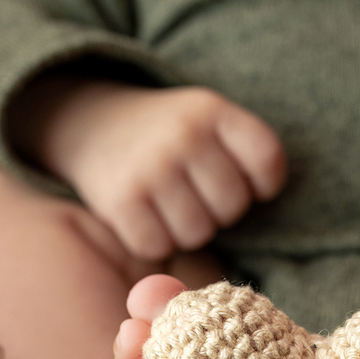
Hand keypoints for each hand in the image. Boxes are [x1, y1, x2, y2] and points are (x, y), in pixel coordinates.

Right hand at [13, 79, 286, 264]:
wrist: (91, 122)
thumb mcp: (208, 119)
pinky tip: (145, 216)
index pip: (268, 161)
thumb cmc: (168, 134)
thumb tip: (264, 201)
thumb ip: (245, 151)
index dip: (264, 184)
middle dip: (218, 209)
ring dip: (186, 229)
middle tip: (195, 193)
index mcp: (212, 111)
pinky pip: (158, 248)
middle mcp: (183, 134)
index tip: (246, 181)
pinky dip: (153, 241)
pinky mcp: (120, 200)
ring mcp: (150, 167)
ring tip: (169, 204)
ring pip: (197, 234)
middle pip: (232, 207)